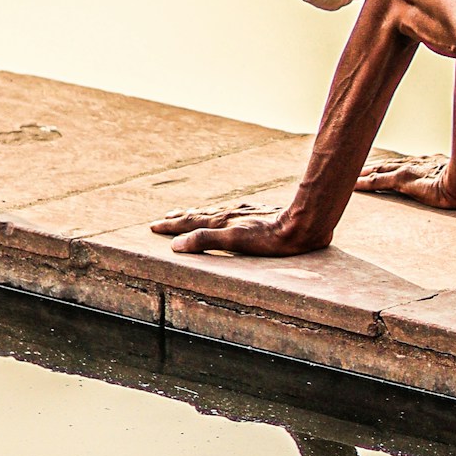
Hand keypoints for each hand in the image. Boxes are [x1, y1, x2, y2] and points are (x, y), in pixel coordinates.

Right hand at [150, 202, 328, 257]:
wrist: (301, 224)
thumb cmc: (270, 239)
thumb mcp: (235, 242)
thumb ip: (206, 241)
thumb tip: (176, 245)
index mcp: (221, 222)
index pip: (189, 223)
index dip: (171, 226)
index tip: (154, 226)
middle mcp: (228, 214)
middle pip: (197, 215)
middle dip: (179, 218)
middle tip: (164, 218)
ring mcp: (242, 212)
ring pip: (212, 212)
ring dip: (195, 214)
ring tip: (186, 213)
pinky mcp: (256, 212)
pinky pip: (227, 211)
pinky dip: (215, 214)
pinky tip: (223, 214)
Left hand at [355, 155, 455, 212]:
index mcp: (435, 166)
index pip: (410, 166)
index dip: (395, 167)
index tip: (385, 168)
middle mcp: (419, 165)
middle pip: (390, 165)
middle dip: (372, 166)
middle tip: (353, 167)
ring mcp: (411, 172)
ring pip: (379, 172)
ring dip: (362, 174)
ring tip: (344, 176)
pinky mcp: (405, 181)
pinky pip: (379, 182)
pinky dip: (363, 183)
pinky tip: (349, 186)